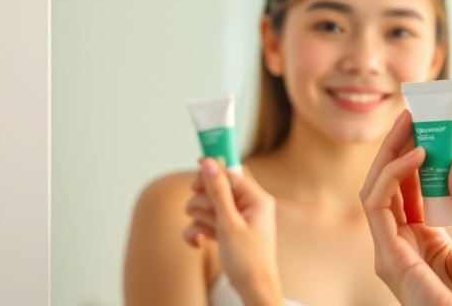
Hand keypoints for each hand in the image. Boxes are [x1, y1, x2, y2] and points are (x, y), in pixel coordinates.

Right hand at [183, 160, 282, 305]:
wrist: (252, 290)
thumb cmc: (248, 260)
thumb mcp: (229, 224)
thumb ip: (218, 191)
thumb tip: (209, 163)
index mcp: (256, 198)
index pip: (230, 172)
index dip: (211, 173)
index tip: (195, 176)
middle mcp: (247, 205)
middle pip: (214, 187)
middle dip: (204, 202)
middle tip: (208, 216)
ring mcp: (236, 218)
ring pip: (206, 205)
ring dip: (200, 219)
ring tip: (207, 234)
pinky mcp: (226, 230)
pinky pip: (204, 222)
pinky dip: (198, 231)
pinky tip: (199, 243)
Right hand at [360, 111, 451, 305]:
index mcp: (421, 243)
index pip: (407, 191)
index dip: (412, 157)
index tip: (427, 127)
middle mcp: (401, 247)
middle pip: (387, 187)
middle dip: (397, 147)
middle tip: (413, 115)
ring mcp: (391, 253)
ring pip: (375, 190)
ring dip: (391, 152)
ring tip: (412, 125)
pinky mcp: (388, 259)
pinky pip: (378, 205)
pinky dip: (393, 175)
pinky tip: (417, 155)